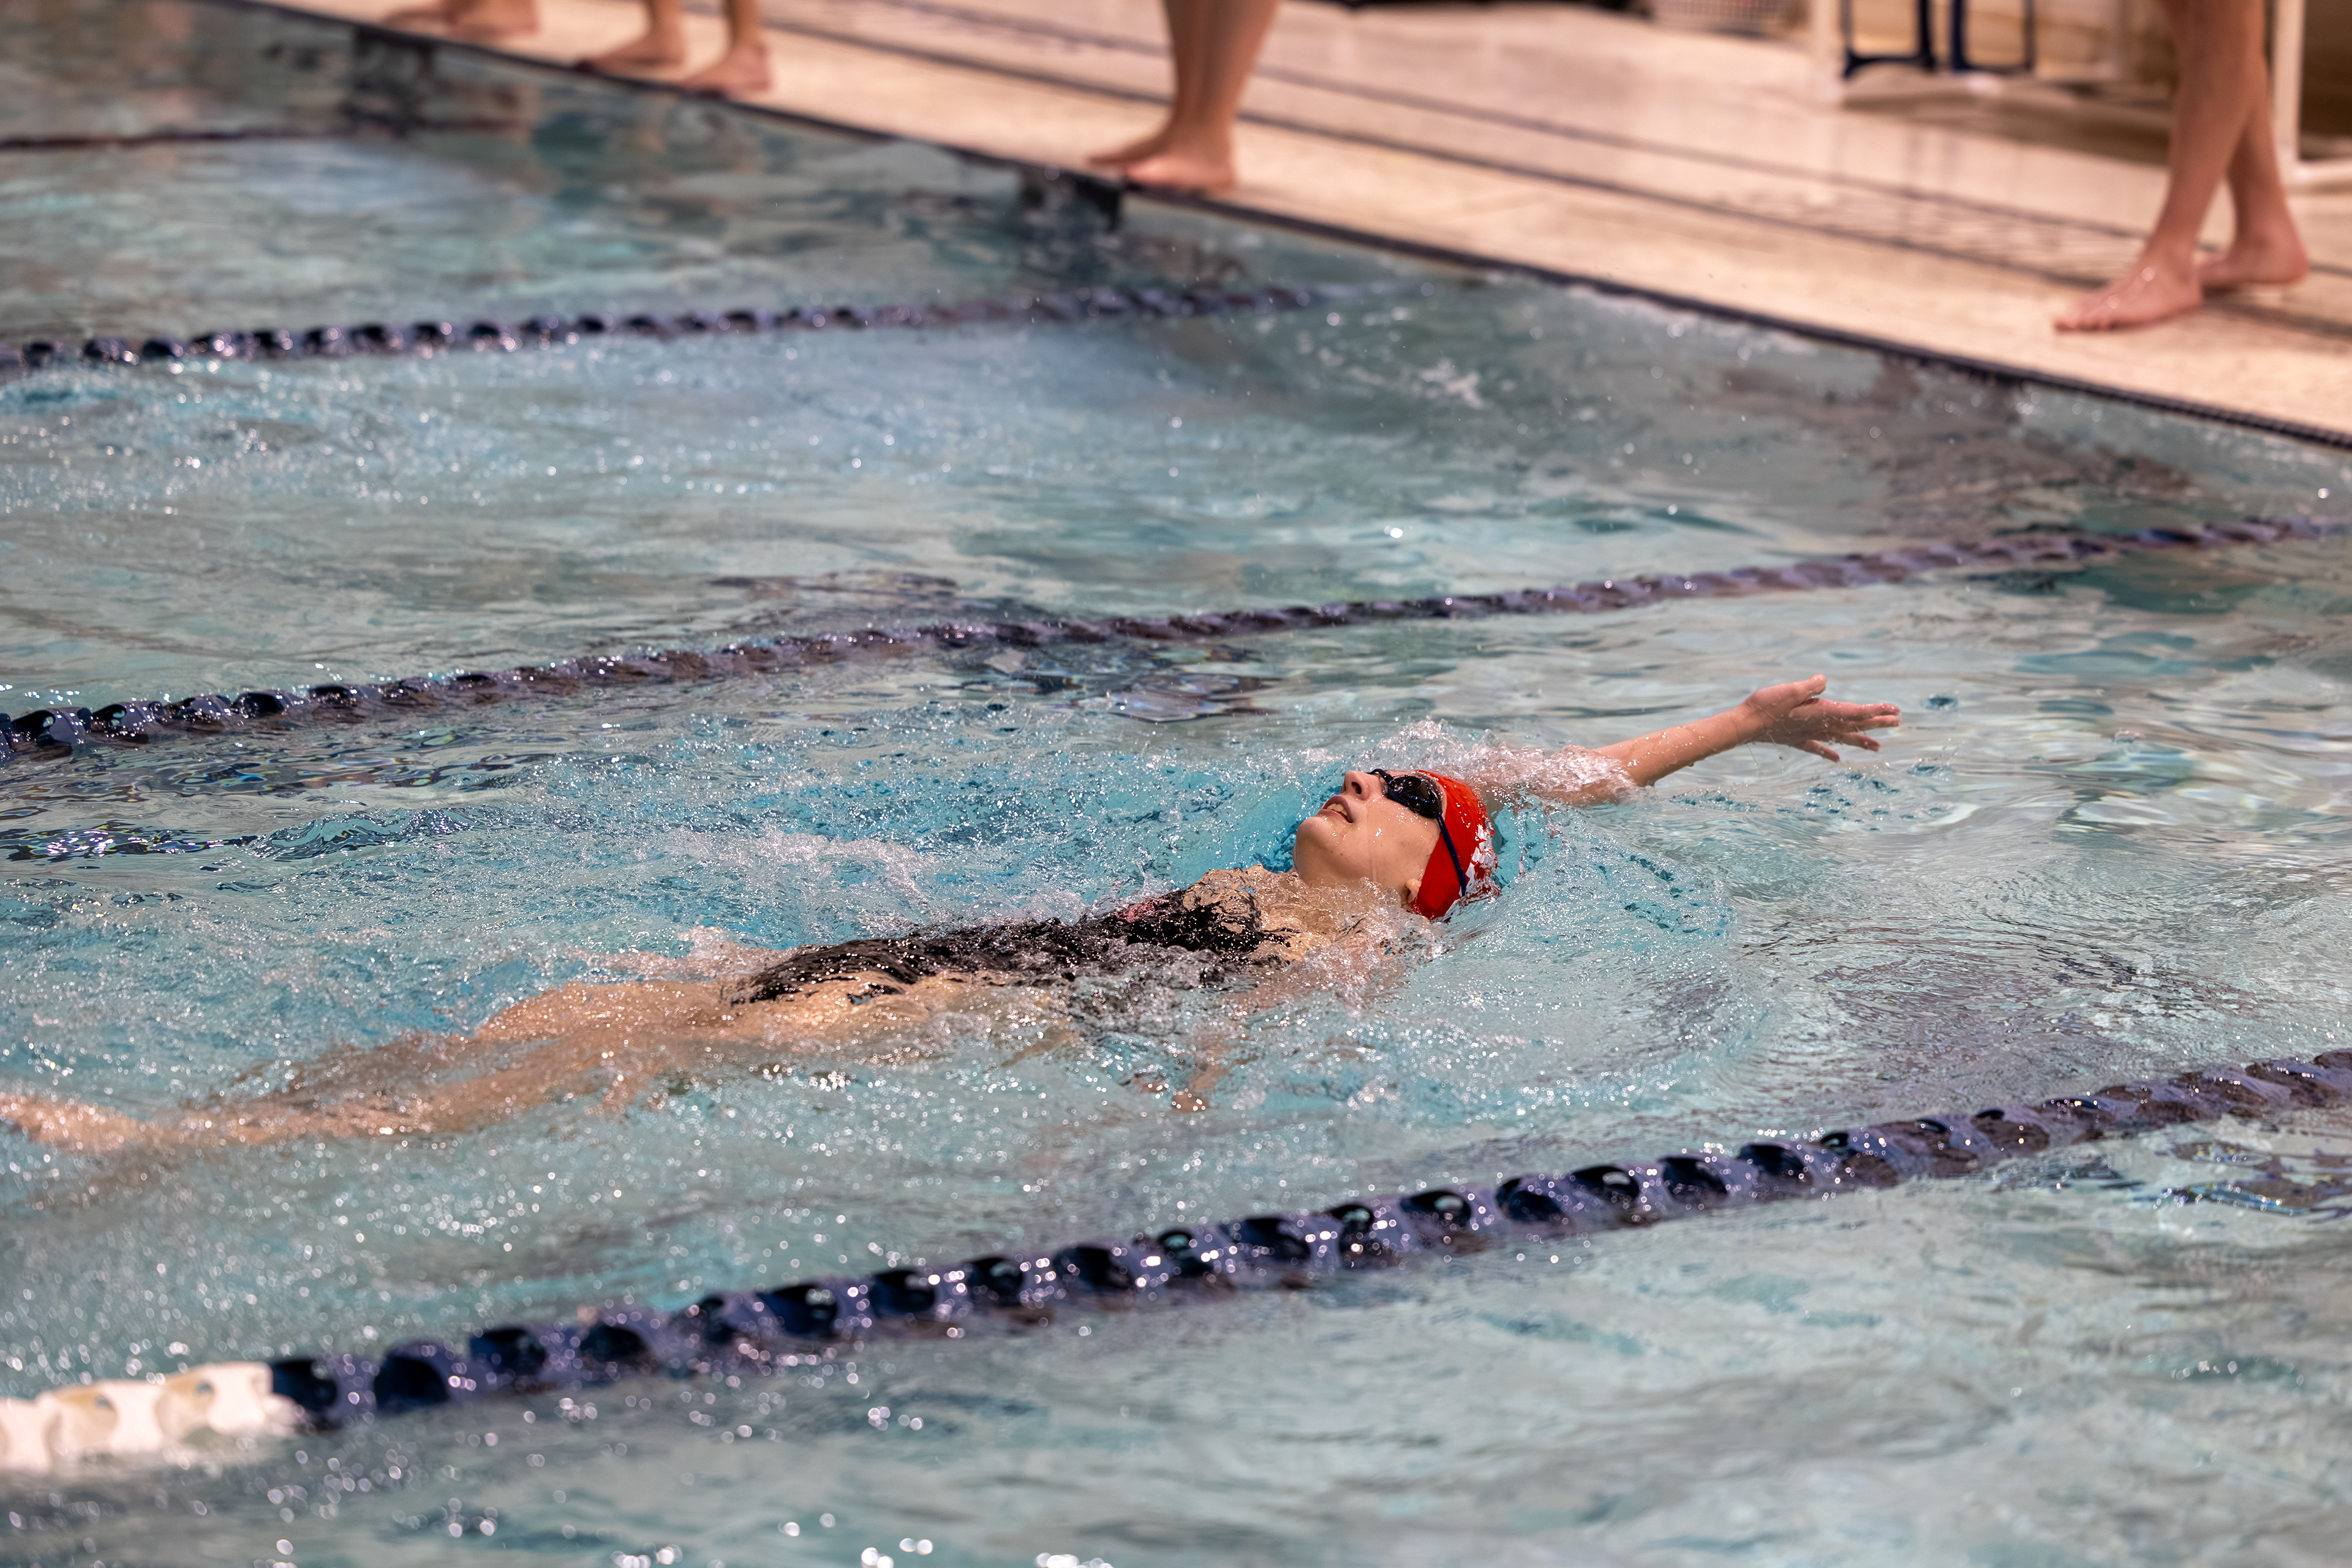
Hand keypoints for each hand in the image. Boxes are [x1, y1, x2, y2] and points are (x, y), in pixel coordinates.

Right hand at [1737, 675, 1899, 761]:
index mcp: (1821, 712)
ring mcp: (1808, 735)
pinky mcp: (1796, 739)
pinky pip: (1818, 747)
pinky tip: (1838, 758)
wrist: (1746, 725)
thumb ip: (1811, 685)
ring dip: (1860, 741)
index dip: (1877, 711)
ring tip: (1877, 747)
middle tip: (1898, 723)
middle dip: (1876, 724)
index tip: (1895, 711)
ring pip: (1840, 738)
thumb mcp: (1791, 689)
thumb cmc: (1767, 706)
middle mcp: (1819, 726)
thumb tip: (1824, 681)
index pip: (1856, 713)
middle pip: (1853, 726)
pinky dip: (1829, 751)